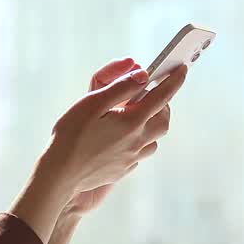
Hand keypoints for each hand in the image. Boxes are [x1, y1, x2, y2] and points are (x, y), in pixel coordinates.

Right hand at [42, 57, 186, 214]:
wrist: (60, 174)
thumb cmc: (71, 135)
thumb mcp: (92, 103)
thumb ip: (121, 88)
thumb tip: (143, 75)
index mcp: (132, 122)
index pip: (162, 96)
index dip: (174, 80)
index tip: (182, 69)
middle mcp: (137, 141)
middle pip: (163, 120)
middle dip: (164, 104)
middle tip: (154, 94)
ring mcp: (131, 158)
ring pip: (154, 139)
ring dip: (153, 124)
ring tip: (139, 115)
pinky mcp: (122, 169)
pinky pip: (140, 152)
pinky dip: (140, 140)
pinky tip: (124, 137)